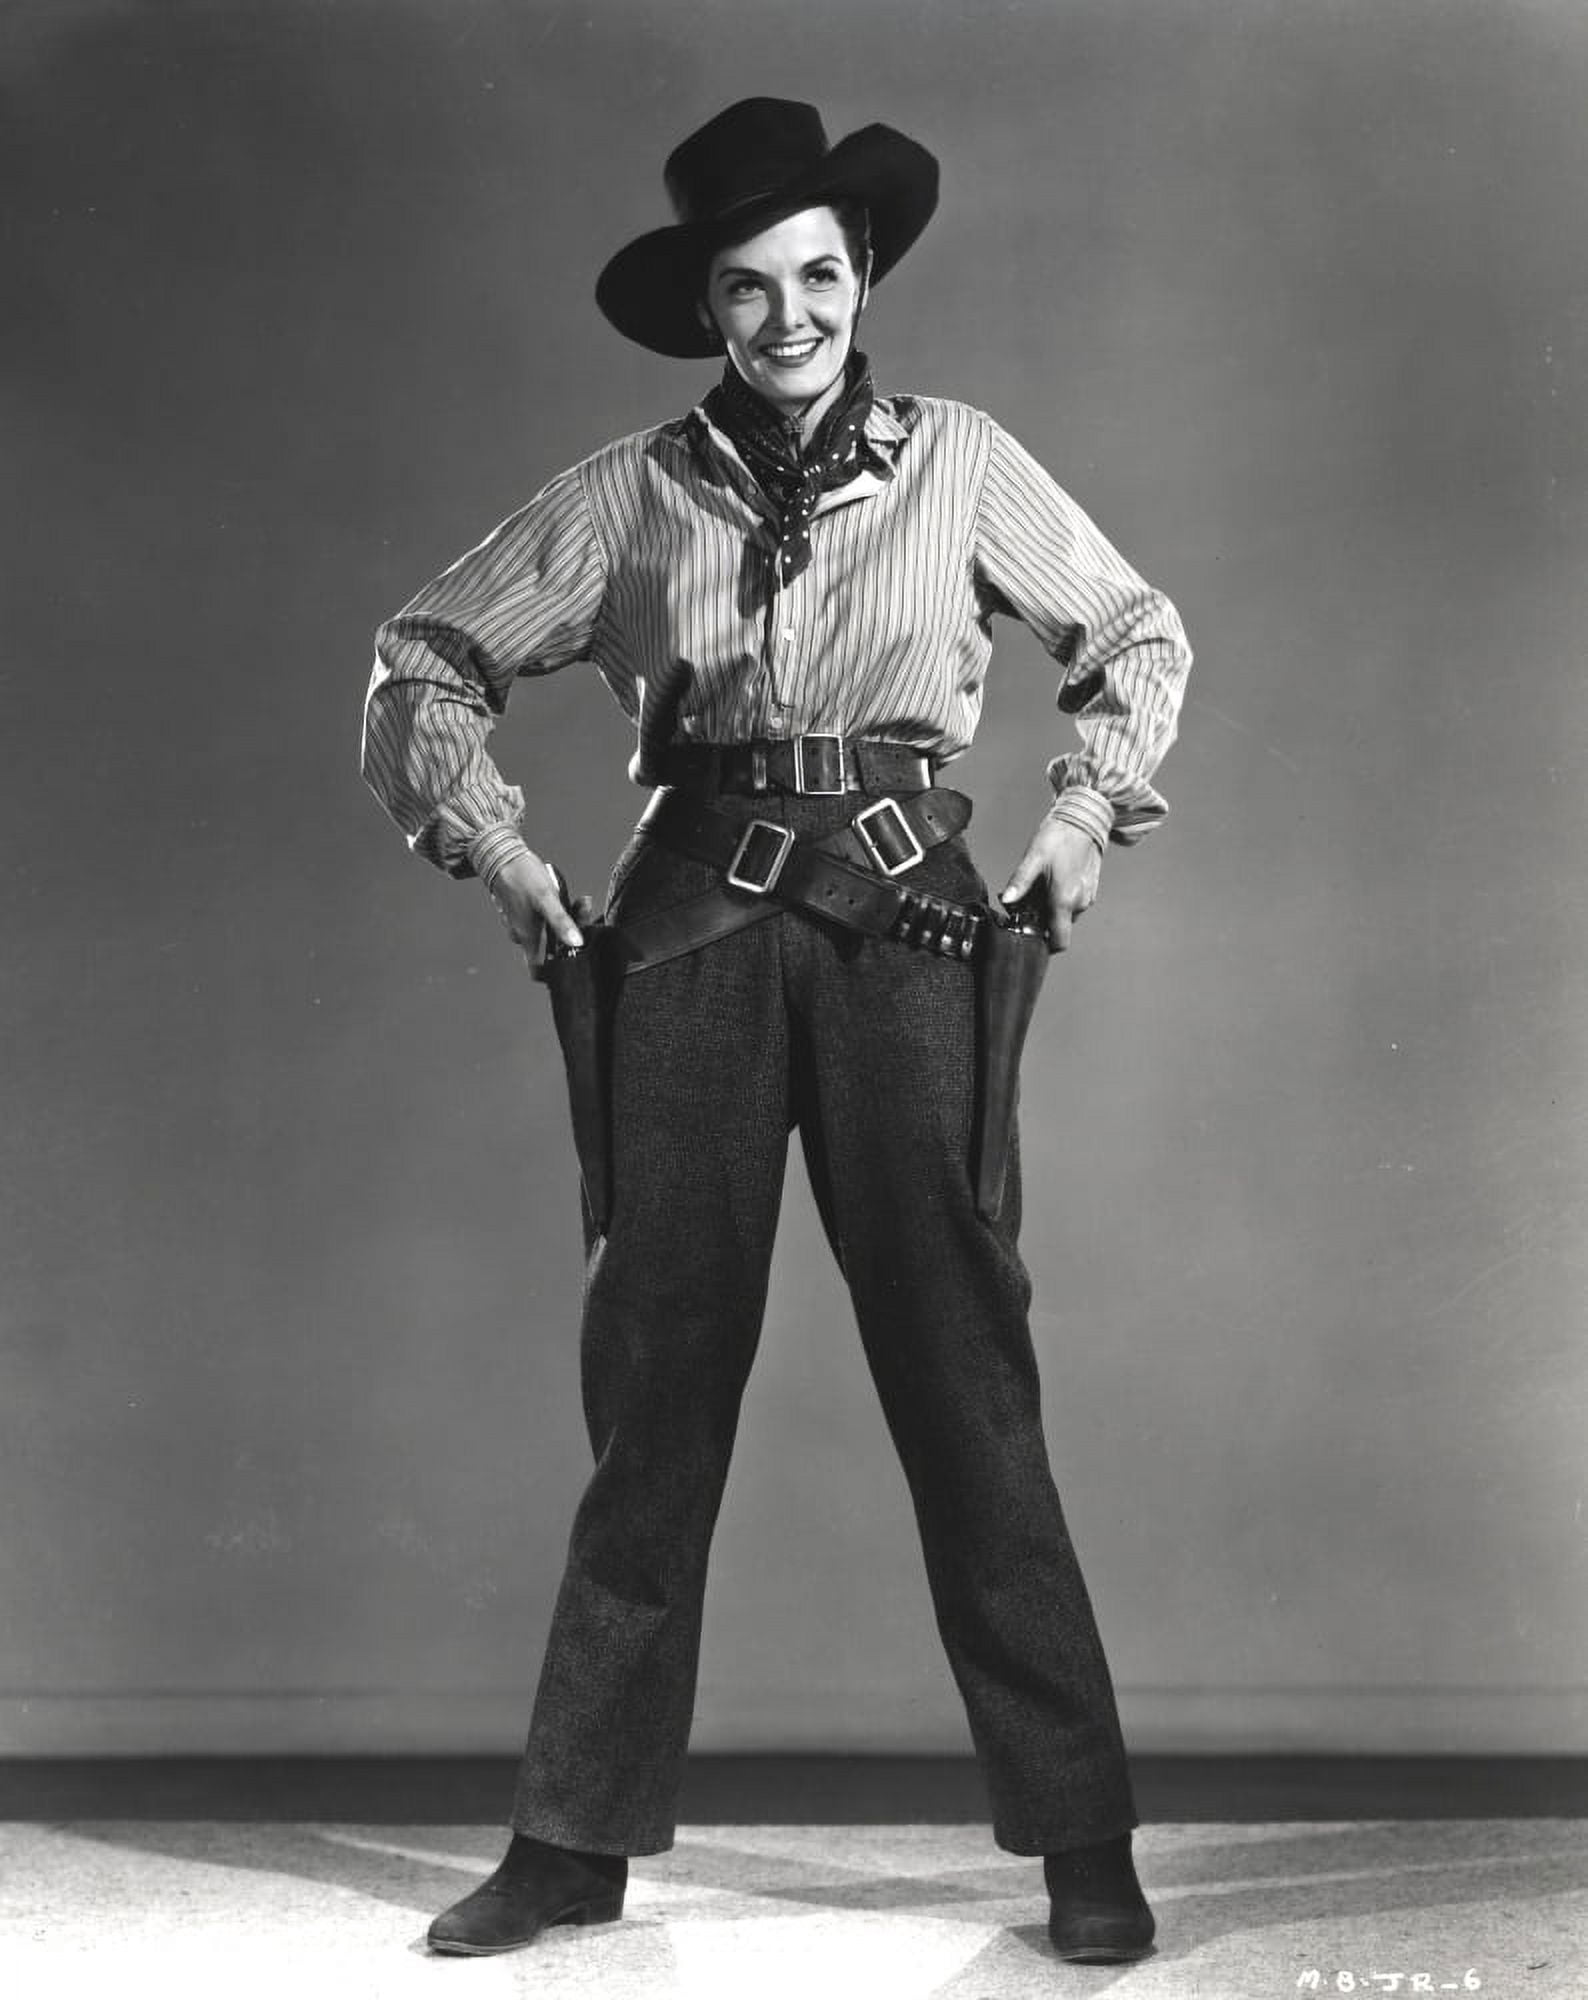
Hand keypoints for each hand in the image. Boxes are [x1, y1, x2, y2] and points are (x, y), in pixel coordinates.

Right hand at [487, 848, 583, 959]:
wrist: (502, 856)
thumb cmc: (522, 876)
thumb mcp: (547, 899)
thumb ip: (561, 922)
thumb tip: (576, 943)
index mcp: (527, 937)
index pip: (539, 970)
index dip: (554, 971)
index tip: (571, 958)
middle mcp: (522, 935)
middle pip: (550, 948)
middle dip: (570, 934)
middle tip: (581, 913)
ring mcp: (521, 923)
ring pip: (548, 930)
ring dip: (565, 919)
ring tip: (577, 901)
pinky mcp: (523, 912)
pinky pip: (542, 917)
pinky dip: (555, 910)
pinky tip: (561, 896)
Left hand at [1000, 817, 1101, 953]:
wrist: (1086, 817)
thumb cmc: (1059, 836)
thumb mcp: (1033, 858)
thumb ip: (1020, 882)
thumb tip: (1006, 901)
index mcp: (1064, 900)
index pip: (1059, 942)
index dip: (1045, 945)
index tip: (1029, 934)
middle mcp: (1079, 903)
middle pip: (1058, 927)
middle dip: (1041, 919)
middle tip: (1026, 901)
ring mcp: (1087, 896)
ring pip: (1065, 914)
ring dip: (1051, 907)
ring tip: (1038, 886)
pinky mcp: (1091, 888)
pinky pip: (1073, 902)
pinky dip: (1061, 898)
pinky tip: (1051, 880)